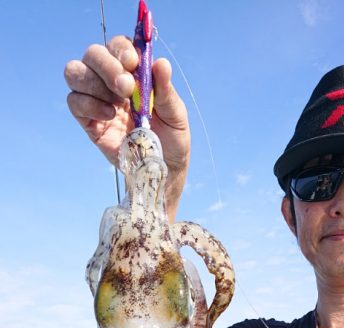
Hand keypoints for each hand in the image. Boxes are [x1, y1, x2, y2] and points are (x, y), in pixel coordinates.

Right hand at [64, 36, 190, 220]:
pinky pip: (74, 101)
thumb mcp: (176, 116)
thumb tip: (161, 63)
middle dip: (106, 65)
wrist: (161, 172)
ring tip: (117, 105)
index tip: (133, 63)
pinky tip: (109, 117)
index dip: (121, 49)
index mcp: (134, 73)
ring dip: (93, 83)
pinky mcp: (88, 122)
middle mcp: (111, 82)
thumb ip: (166, 90)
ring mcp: (97, 100)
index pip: (118, 47)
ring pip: (75, 72)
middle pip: (92, 54)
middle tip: (125, 87)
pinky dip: (88, 104)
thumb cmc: (172, 141)